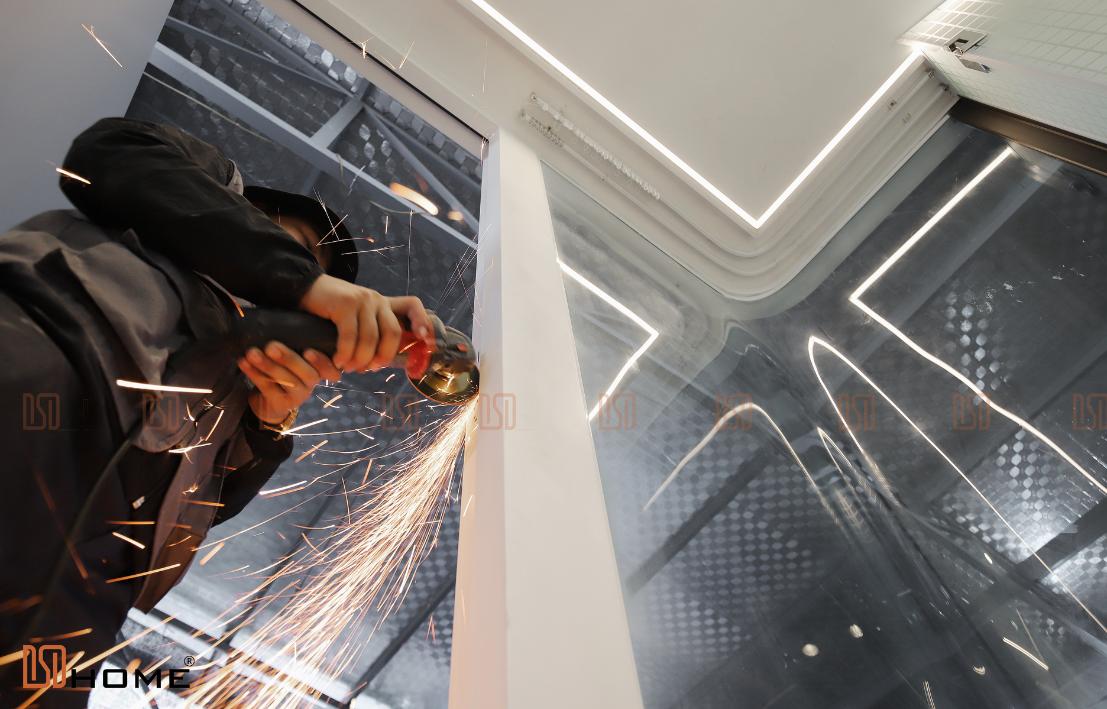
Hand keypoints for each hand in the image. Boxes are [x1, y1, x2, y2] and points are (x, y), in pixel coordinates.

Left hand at [237, 341, 341, 423]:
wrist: (269, 401)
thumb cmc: (283, 369)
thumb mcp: (293, 356)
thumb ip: (295, 343)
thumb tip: (279, 319)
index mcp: (318, 370)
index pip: (329, 368)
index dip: (321, 361)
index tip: (308, 351)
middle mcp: (311, 384)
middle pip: (307, 374)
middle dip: (288, 359)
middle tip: (271, 346)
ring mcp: (297, 396)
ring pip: (285, 380)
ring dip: (267, 365)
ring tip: (251, 353)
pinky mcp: (280, 404)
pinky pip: (267, 387)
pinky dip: (254, 374)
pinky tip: (244, 362)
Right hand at [299, 274, 433, 372]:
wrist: (304, 288)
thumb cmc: (330, 311)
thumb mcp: (356, 319)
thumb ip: (371, 333)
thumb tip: (380, 363)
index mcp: (384, 303)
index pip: (412, 305)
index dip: (424, 323)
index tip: (427, 343)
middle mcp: (376, 300)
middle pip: (393, 332)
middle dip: (383, 356)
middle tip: (369, 369)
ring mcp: (362, 300)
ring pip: (371, 338)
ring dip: (360, 359)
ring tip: (349, 367)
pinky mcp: (345, 304)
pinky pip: (351, 337)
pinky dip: (345, 354)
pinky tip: (338, 361)